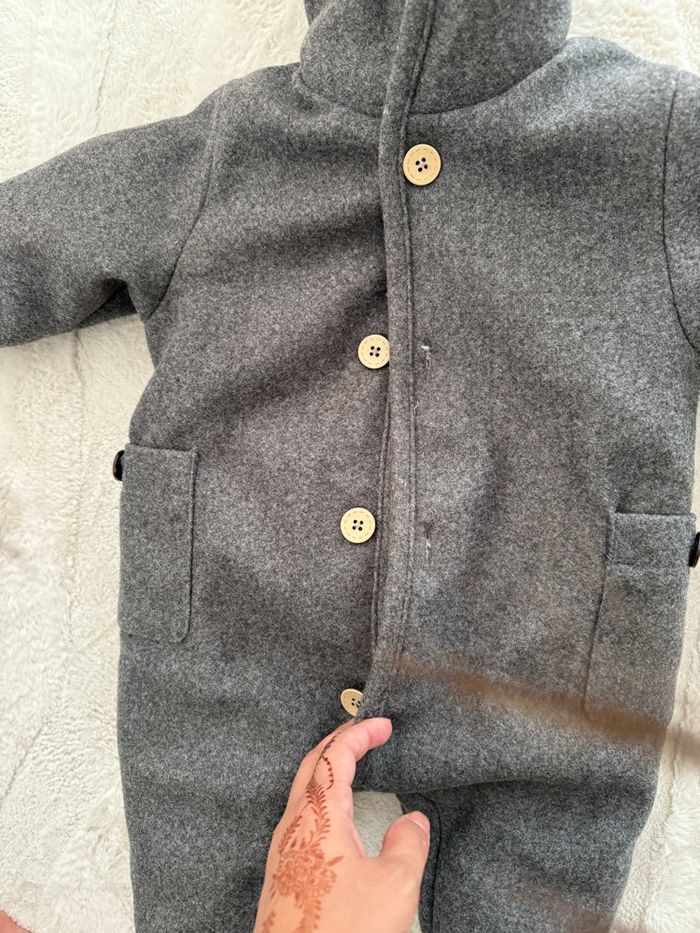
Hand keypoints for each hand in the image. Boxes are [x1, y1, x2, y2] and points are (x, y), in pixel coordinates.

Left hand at [253, 716, 429, 932]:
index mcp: (317, 816)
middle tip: (364, 732)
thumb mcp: (393, 887)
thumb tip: (412, 819)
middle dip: (338, 742)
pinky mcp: (282, 874)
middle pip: (311, 765)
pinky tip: (338, 818)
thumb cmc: (339, 932)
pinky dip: (321, 798)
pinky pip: (301, 817)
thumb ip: (407, 845)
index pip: (334, 755)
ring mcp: (283, 850)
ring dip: (327, 770)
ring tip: (353, 767)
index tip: (383, 723)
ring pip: (302, 791)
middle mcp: (293, 826)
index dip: (359, 733)